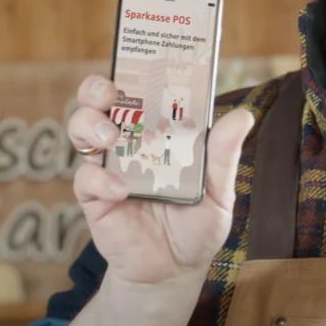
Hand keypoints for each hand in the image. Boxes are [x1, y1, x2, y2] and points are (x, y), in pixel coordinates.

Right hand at [67, 75, 253, 286]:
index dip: (138, 69)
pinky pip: (86, 178)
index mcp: (160, 133)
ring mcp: (109, 167)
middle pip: (101, 101)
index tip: (141, 54)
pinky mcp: (95, 197)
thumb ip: (223, 157)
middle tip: (111, 91)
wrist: (173, 271)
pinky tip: (121, 190)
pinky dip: (100, 179)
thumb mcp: (218, 192)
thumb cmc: (197, 226)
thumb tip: (242, 116)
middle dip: (98, 87)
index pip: (144, 91)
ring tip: (113, 136)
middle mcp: (131, 142)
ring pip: (83, 129)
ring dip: (92, 124)